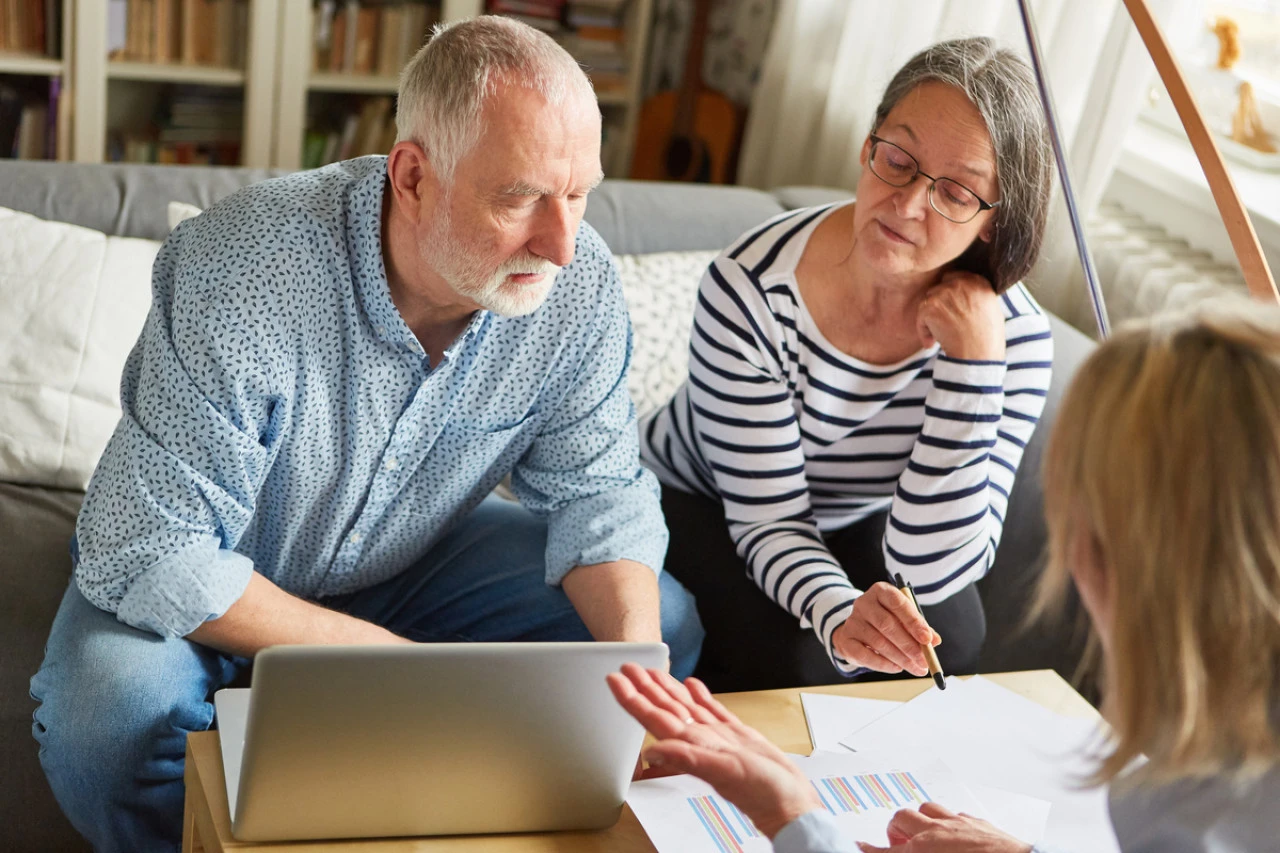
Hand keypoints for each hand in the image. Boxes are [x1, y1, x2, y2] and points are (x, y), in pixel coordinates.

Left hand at [606, 663, 822, 838]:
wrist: (789, 802)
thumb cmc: (761, 793)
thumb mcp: (723, 771)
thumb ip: (687, 759)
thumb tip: (651, 751)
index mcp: (692, 746)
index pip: (653, 717)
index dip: (633, 698)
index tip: (616, 679)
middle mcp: (700, 740)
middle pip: (665, 708)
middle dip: (645, 687)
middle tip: (627, 666)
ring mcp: (717, 738)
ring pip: (686, 707)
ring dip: (669, 689)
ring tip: (653, 671)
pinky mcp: (737, 736)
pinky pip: (712, 711)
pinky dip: (701, 697)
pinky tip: (693, 686)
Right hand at [831, 582, 940, 675]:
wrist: (858, 630)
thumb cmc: (887, 621)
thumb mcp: (904, 618)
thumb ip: (920, 628)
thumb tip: (934, 640)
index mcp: (881, 591)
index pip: (897, 603)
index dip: (913, 621)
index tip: (927, 639)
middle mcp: (864, 603)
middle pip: (887, 624)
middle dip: (909, 645)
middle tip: (924, 661)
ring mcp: (853, 621)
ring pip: (878, 642)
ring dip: (900, 658)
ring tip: (915, 668)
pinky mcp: (846, 639)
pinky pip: (865, 655)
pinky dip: (883, 664)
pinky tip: (897, 668)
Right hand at [856, 801, 1030, 852]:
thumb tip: (901, 850)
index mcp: (921, 851)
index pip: (883, 850)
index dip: (868, 848)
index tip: (860, 846)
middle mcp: (935, 833)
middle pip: (901, 818)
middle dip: (895, 830)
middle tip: (897, 845)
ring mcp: (957, 824)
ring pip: (927, 808)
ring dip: (921, 820)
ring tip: (922, 834)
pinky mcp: (978, 823)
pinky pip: (955, 814)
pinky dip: (949, 822)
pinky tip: (953, 834)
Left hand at [916, 271, 1004, 360]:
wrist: (978, 355)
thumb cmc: (987, 339)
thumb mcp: (991, 309)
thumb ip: (976, 295)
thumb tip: (961, 295)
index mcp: (978, 281)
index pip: (953, 277)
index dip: (949, 294)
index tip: (949, 310)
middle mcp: (961, 283)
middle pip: (938, 288)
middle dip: (938, 306)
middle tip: (945, 325)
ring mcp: (944, 293)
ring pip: (927, 302)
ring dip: (930, 318)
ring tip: (940, 336)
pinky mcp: (931, 306)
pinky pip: (920, 316)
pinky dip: (923, 331)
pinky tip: (932, 343)